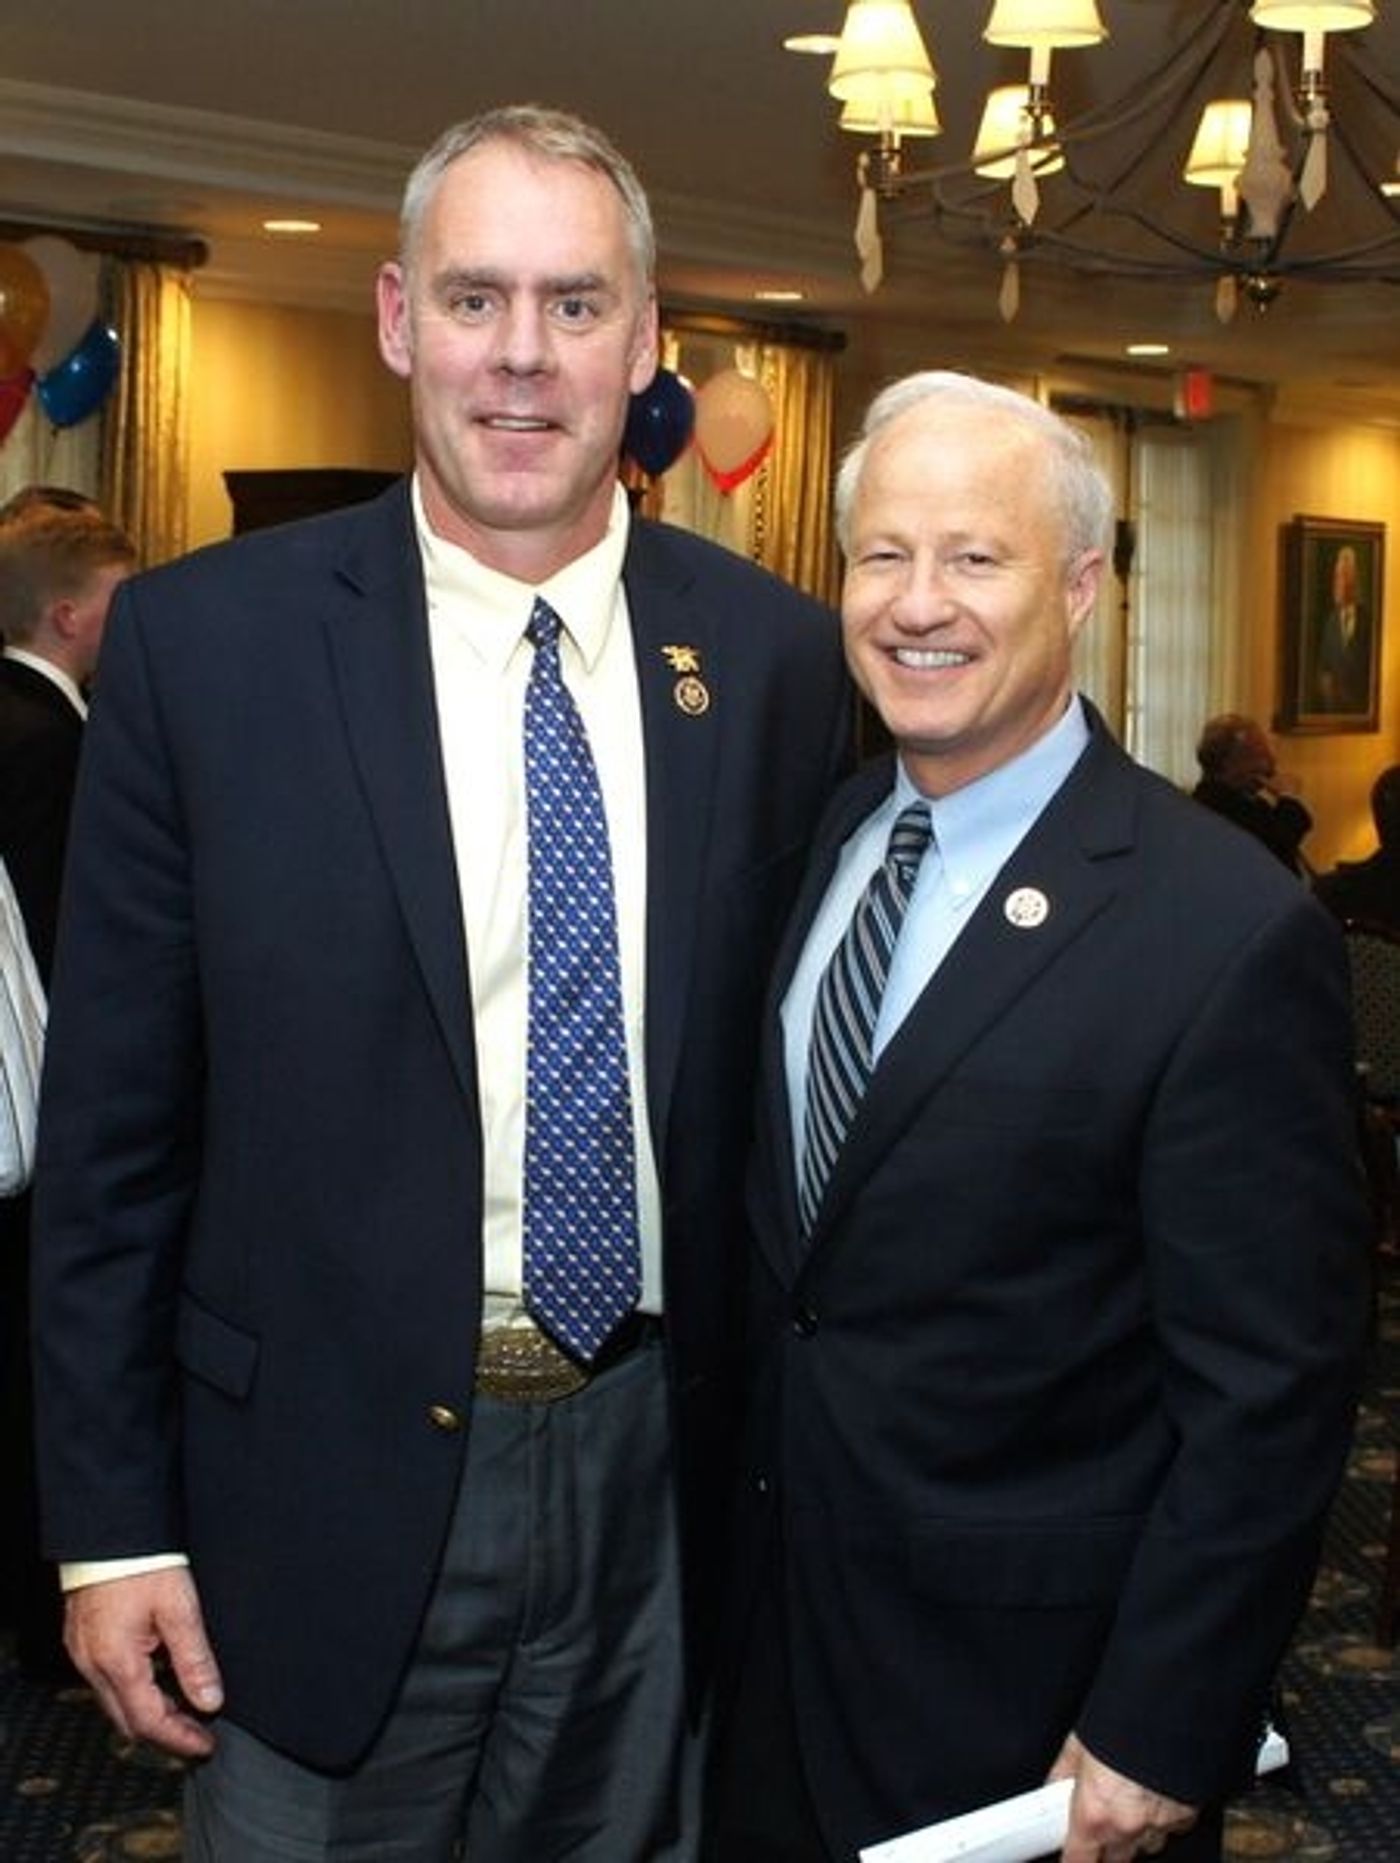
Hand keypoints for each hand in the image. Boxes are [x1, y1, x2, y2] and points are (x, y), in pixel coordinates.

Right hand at [65, 1568, 223, 1757]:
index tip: (205, 1745)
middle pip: (127, 1721)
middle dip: (164, 1733)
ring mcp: (83, 1654)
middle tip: (198, 1735)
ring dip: (149, 1713)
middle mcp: (93, 1665)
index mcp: (117, 1661)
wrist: (110, 1531)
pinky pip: (107, 1681)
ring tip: (185, 1711)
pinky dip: (135, 1691)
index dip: (179, 1739)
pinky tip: (158, 1681)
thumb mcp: (179, 1608)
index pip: (148, 1721)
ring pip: (115, 1703)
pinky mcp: (82, 1641)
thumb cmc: (142, 1563)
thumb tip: (210, 1699)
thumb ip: (194, 1659)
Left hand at [1048, 1731, 1197, 1861]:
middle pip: (1113, 1858)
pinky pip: (1170, 1827)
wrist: (1168, 1706)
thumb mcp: (1079, 1742)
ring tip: (1129, 1796)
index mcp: (1095, 1812)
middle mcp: (1127, 1825)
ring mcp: (1160, 1824)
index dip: (1073, 1859)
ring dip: (1134, 1830)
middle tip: (1101, 1818)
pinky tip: (1154, 1790)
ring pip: (1144, 1844)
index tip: (1071, 1856)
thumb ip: (1063, 1773)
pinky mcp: (1185, 1815)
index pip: (1078, 1861)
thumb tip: (1052, 1787)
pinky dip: (1162, 1816)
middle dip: (1105, 1845)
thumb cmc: (1124, 1718)